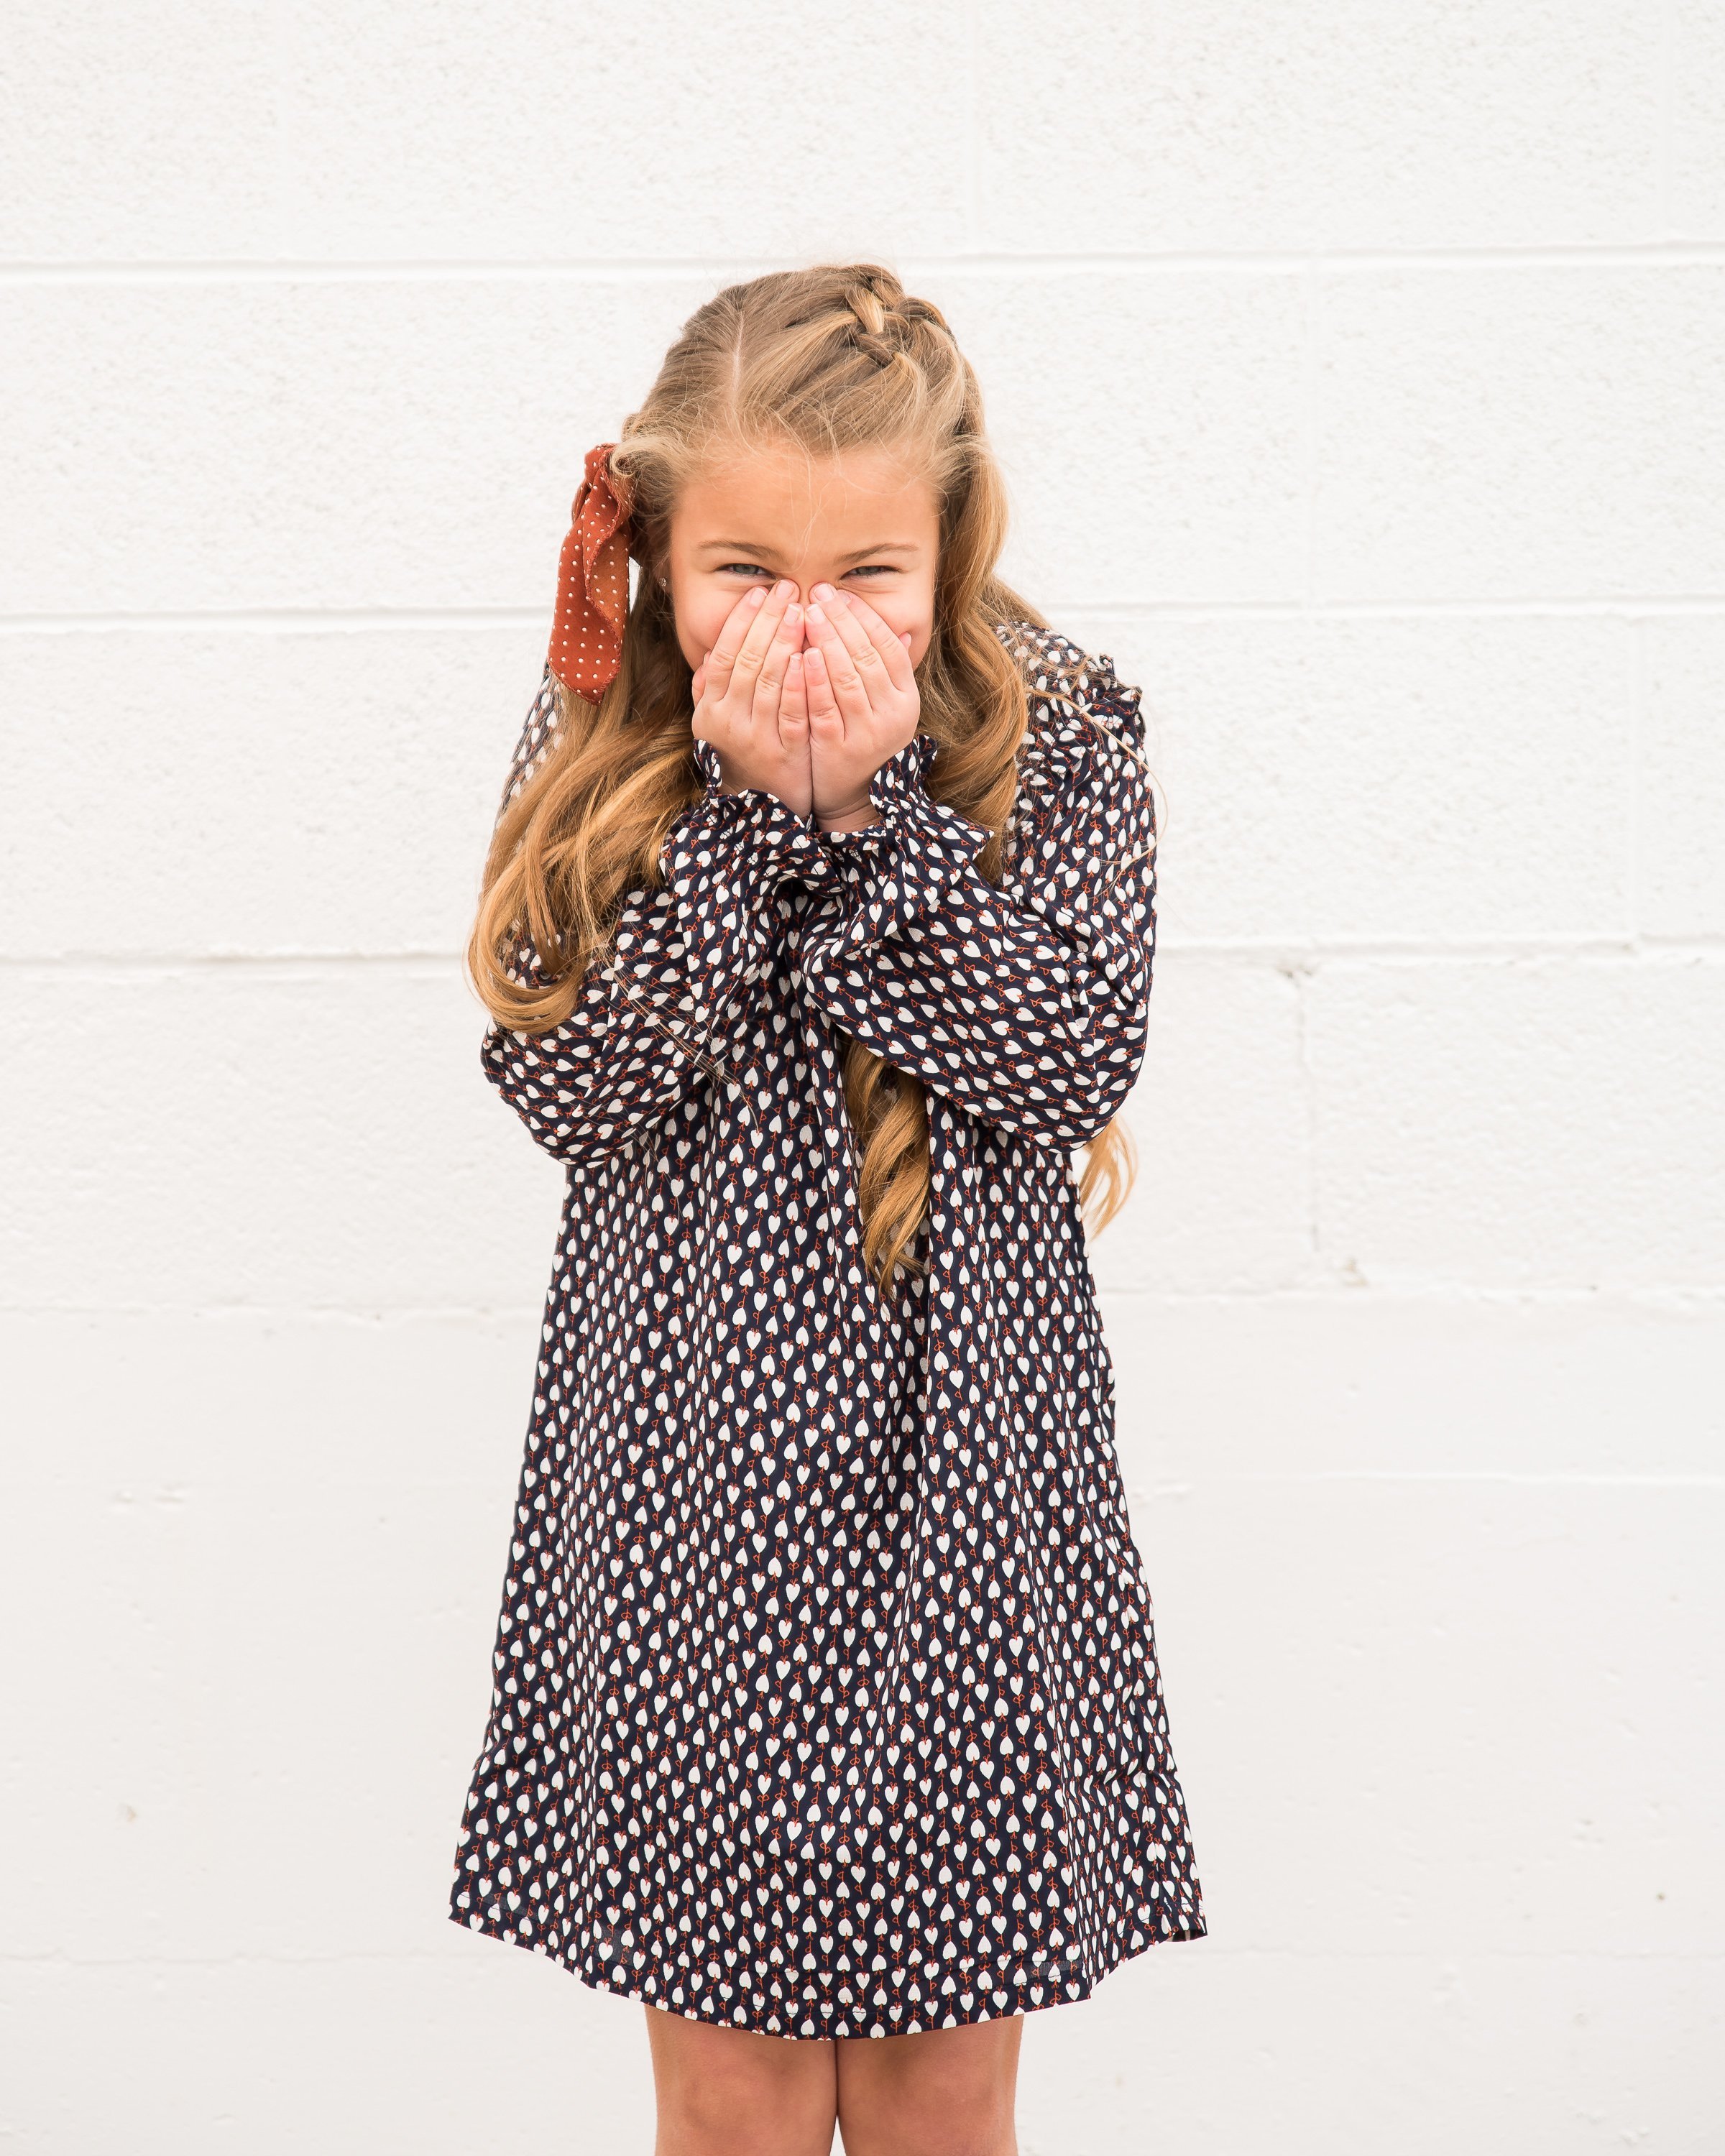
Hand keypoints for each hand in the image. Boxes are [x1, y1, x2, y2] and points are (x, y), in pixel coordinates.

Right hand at [690, 579, 812, 817]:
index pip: (724, 653)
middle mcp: (727, 721)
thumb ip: (712, 691)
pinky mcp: (783, 754)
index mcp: (710, 708)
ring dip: (784, 641)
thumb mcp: (718, 725)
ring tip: (801, 611)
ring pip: (767, 680)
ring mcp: (755, 738)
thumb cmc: (743, 756)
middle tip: (788, 590)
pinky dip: (796, 683)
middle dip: (768, 620)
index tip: (760, 592)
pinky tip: (806, 656)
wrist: (760, 812)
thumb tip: (711, 654)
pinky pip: (789, 712)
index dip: (741, 620)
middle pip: (747, 660)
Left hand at [801, 586, 918, 832]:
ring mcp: (865, 733)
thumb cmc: (866, 740)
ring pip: (847, 678)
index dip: (865, 616)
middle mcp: (892, 714)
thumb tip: (900, 627)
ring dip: (827, 641)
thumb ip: (889, 669)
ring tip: (807, 613)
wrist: (855, 797)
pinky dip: (814, 679)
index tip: (841, 593)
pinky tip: (801, 654)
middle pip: (867, 656)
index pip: (889, 646)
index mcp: (906, 698)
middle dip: (842, 620)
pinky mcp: (837, 749)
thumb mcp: (887, 706)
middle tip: (819, 593)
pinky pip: (825, 707)